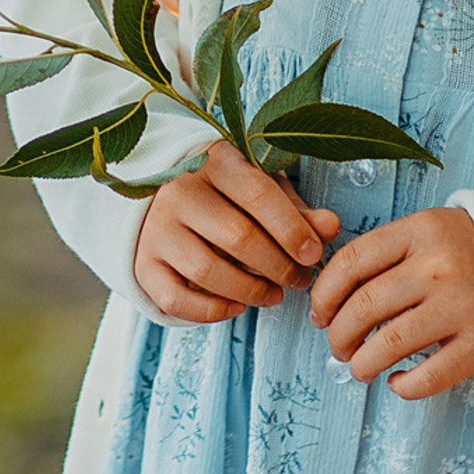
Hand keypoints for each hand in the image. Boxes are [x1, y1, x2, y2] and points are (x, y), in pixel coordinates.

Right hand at [135, 141, 341, 323]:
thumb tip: (331, 226)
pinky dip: (210, 311)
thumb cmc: (227, 198)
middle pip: (236, 235)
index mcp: (214, 162)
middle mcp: (178, 190)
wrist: (162, 203)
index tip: (313, 254)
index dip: (290, 227)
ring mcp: (156, 227)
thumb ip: (296, 211)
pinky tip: (236, 306)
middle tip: (299, 280)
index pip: (256, 192)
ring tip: (273, 294)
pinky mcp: (142, 263)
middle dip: (277, 266)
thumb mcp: (263, 192)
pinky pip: (176, 298)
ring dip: (250, 291)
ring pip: (207, 270)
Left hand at [308, 207, 473, 396]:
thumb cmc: (468, 252)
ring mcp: (462, 307)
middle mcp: (439, 267)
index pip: (352, 261)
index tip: (319, 311)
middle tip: (337, 344)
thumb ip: (385, 253)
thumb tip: (331, 297)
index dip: (324, 292)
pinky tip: (396, 381)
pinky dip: (404, 386)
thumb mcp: (428, 232)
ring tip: (359, 367)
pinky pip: (429, 377)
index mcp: (420, 231)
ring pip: (390, 343)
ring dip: (363, 362)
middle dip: (338, 332)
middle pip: (365, 305)